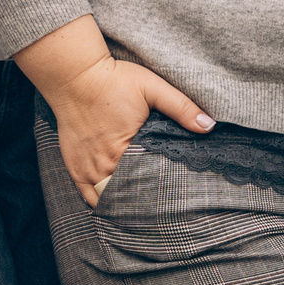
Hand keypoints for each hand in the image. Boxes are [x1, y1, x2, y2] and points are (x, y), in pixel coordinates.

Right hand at [40, 56, 211, 208]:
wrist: (74, 73)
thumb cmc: (113, 79)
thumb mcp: (152, 87)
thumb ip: (181, 107)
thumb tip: (209, 126)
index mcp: (125, 148)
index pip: (150, 182)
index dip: (164, 191)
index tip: (177, 197)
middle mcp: (104, 163)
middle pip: (130, 195)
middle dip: (146, 202)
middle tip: (164, 210)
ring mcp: (87, 167)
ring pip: (108, 199)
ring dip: (125, 204)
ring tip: (143, 211)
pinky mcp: (74, 165)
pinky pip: (87, 195)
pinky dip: (101, 203)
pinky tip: (115, 206)